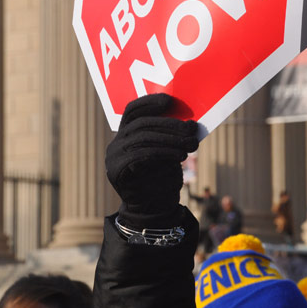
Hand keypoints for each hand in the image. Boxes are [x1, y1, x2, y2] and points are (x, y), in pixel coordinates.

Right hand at [105, 93, 198, 228]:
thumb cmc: (164, 175)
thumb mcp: (169, 149)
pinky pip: (141, 154)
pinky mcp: (117, 170)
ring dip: (171, 139)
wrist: (155, 207)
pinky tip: (180, 156)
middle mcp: (116, 143)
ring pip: (142, 137)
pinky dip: (164, 152)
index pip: (133, 111)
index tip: (170, 100)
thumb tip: (191, 123)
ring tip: (191, 145)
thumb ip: (172, 134)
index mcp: (126, 133)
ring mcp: (114, 156)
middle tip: (192, 129)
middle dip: (170, 124)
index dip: (150, 102)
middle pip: (142, 123)